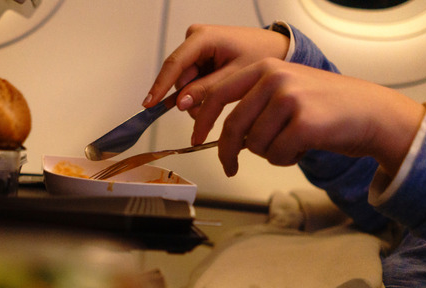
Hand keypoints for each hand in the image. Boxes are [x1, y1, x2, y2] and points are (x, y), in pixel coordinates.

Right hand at [142, 24, 289, 113]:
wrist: (276, 48)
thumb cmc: (262, 55)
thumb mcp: (235, 76)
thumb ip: (207, 90)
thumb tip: (180, 103)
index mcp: (204, 37)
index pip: (175, 64)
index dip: (160, 86)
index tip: (149, 103)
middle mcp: (195, 38)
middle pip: (180, 77)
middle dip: (191, 98)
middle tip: (210, 111)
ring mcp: (197, 47)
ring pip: (185, 82)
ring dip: (198, 97)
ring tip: (220, 100)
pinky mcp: (200, 56)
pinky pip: (193, 80)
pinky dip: (202, 92)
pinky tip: (215, 94)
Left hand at [192, 58, 425, 176]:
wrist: (370, 113)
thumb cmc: (327, 108)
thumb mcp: (285, 91)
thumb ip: (253, 104)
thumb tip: (222, 134)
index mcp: (264, 67)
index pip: (218, 95)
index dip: (202, 121)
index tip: (195, 138)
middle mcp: (274, 78)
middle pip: (232, 126)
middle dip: (227, 153)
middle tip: (229, 168)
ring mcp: (289, 98)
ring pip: (254, 145)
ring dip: (269, 153)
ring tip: (291, 142)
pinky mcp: (303, 122)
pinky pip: (275, 155)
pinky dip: (286, 159)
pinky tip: (303, 148)